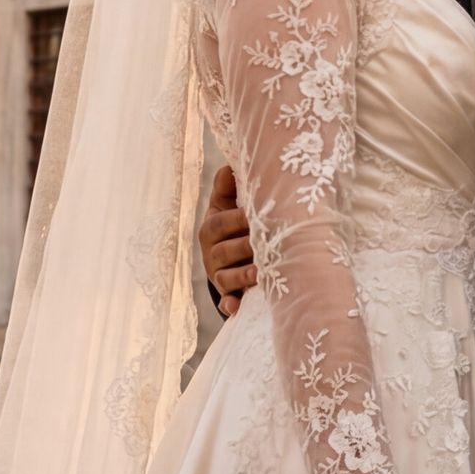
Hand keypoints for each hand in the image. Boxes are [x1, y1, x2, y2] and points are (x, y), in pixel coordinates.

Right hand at [199, 164, 255, 316]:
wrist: (233, 253)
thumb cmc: (235, 220)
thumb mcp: (228, 203)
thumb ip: (228, 186)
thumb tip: (229, 166)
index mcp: (211, 228)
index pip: (218, 223)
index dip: (235, 219)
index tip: (254, 214)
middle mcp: (211, 253)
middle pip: (222, 251)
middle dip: (242, 247)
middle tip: (263, 244)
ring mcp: (218, 275)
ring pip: (225, 278)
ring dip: (241, 276)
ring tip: (259, 273)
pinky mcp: (227, 294)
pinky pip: (225, 302)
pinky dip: (230, 304)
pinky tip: (236, 307)